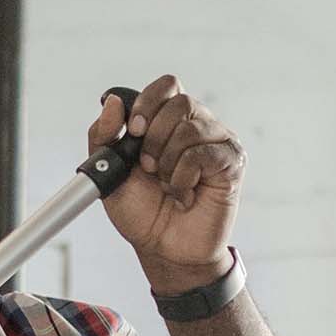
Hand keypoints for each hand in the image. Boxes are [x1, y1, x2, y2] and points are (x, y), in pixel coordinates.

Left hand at [90, 77, 244, 293]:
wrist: (163, 249)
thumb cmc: (141, 211)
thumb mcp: (109, 172)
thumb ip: (103, 136)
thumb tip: (112, 102)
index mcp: (168, 121)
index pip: (167, 85)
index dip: (148, 102)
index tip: (134, 131)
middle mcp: (196, 124)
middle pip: (180, 102)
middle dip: (154, 138)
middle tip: (148, 168)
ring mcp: (217, 142)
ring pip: (191, 128)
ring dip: (168, 163)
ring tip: (166, 186)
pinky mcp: (232, 163)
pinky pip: (204, 155)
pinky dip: (183, 178)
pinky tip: (183, 196)